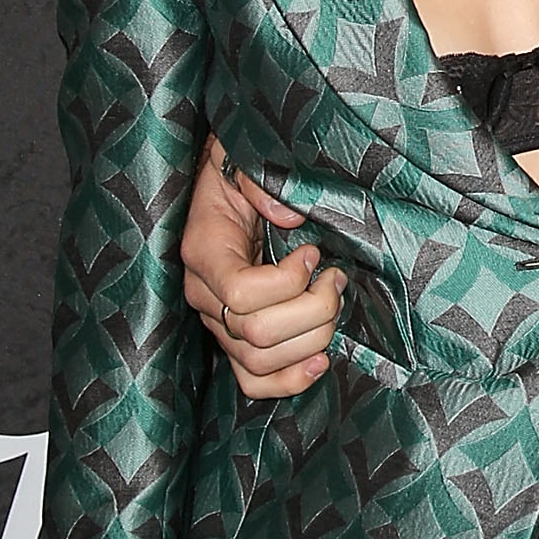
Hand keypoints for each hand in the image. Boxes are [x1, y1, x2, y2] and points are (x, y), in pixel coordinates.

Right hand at [181, 134, 341, 396]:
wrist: (225, 181)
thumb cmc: (238, 170)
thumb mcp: (243, 158)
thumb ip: (259, 180)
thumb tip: (288, 217)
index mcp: (203, 251)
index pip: (240, 294)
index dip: (288, 281)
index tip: (312, 253)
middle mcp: (203, 293)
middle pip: (256, 333)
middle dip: (312, 309)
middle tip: (335, 278)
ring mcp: (215, 321)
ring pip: (259, 362)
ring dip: (311, 338)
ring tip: (333, 301)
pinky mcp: (233, 339)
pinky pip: (251, 381)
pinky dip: (288, 381)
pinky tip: (320, 361)